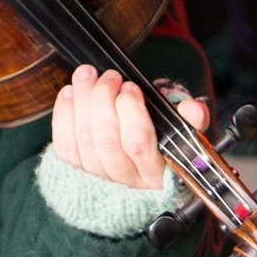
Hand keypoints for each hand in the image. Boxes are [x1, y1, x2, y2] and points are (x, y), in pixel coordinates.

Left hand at [50, 64, 201, 189]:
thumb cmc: (163, 145)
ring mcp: (99, 180)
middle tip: (109, 76)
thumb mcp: (183, 132)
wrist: (141, 174)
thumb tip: (193, 109)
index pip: (138, 142)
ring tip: (88, 75)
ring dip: (82, 100)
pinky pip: (64, 145)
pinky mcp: (77, 173)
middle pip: (105, 139)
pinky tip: (70, 93)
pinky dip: (63, 114)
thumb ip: (191, 119)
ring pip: (82, 140)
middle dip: (103, 98)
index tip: (131, 87)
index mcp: (157, 172)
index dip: (129, 109)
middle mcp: (126, 180)